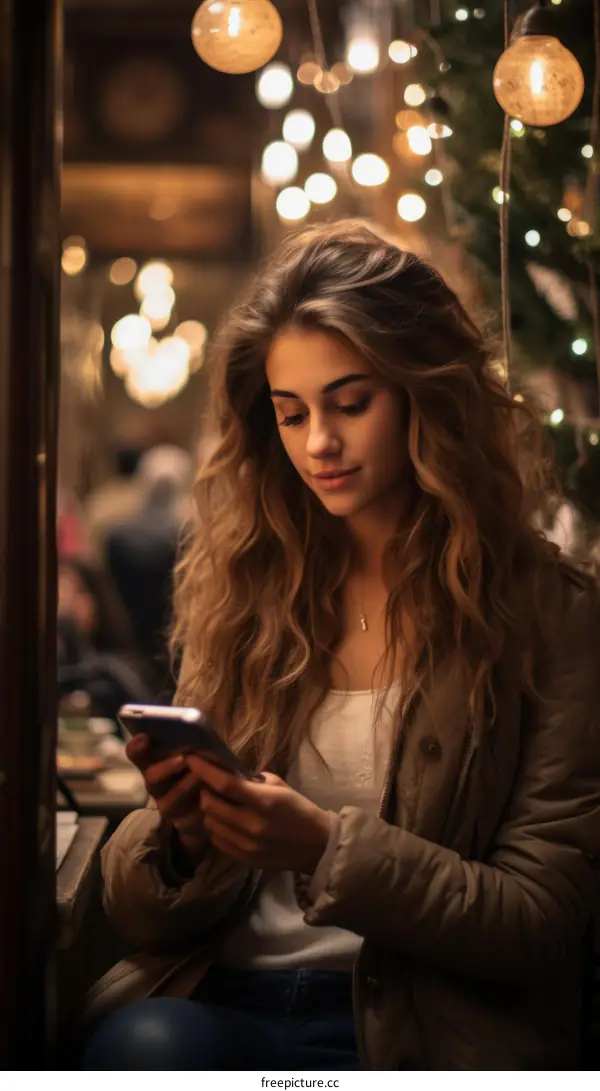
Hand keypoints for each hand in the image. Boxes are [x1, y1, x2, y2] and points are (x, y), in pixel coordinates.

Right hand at [126, 734, 209, 864]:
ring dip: (186, 786)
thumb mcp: (198, 753)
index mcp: (155, 763)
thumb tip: (193, 726)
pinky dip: (201, 807)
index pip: (137, 754)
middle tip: (183, 758)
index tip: (144, 736)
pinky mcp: (183, 823)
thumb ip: (190, 743)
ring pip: (170, 800)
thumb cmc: (204, 769)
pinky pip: (189, 818)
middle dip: (167, 768)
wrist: (214, 805)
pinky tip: (213, 796)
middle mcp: (156, 785)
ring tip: (202, 776)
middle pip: (151, 777)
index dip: (137, 747)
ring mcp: (168, 806)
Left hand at [186, 754, 331, 873]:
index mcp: (265, 802)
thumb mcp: (280, 786)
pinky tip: (227, 823)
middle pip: (211, 806)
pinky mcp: (246, 859)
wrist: (317, 845)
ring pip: (211, 824)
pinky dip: (218, 829)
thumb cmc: (299, 809)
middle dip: (205, 792)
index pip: (225, 785)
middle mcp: (253, 825)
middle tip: (209, 786)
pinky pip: (218, 841)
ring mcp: (248, 845)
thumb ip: (253, 781)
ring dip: (210, 812)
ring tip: (219, 805)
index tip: (192, 759)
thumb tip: (228, 773)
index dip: (205, 771)